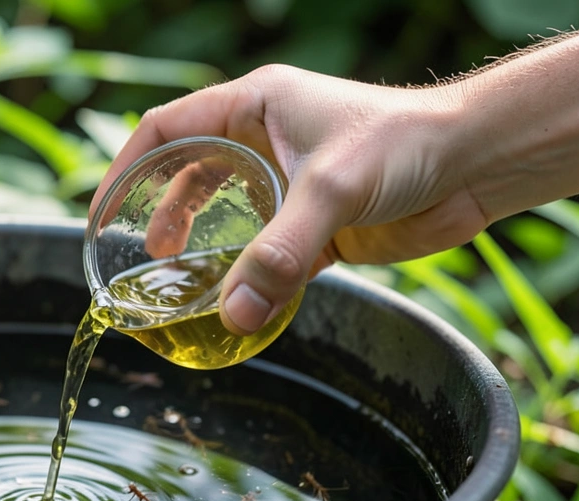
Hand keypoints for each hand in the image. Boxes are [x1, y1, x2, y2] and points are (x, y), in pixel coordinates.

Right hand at [91, 65, 488, 334]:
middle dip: (159, 216)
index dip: (125, 169)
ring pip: (226, 220)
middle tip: (142, 259)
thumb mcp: (332, 191)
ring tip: (180, 283)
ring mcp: (290, 186)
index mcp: (253, 106)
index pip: (166, 130)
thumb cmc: (407, 145)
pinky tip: (238, 304)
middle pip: (187, 177)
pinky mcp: (318, 226)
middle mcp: (264, 141)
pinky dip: (248, 280)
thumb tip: (232, 316)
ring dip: (203, 252)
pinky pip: (267, 257)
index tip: (102, 213)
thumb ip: (280, 254)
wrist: (477, 164)